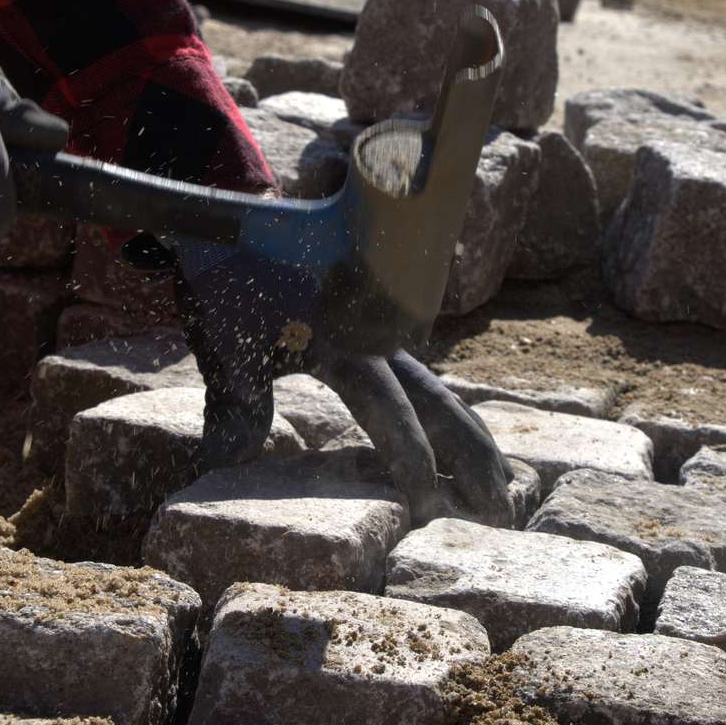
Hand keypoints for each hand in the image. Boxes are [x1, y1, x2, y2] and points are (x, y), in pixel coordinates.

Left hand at [172, 244, 512, 525]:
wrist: (242, 214)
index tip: (424, 504)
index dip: (410, 458)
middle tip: (499, 510)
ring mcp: (386, 336)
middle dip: (471, 456)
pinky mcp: (382, 338)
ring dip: (473, 440)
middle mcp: (378, 339)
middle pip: (440, 402)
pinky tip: (470, 446)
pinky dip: (453, 418)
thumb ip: (235, 400)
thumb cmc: (230, 280)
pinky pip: (427, 384)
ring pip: (443, 392)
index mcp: (344, 340)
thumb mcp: (225, 339)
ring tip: (502, 484)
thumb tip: (223, 464)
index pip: (390, 409)